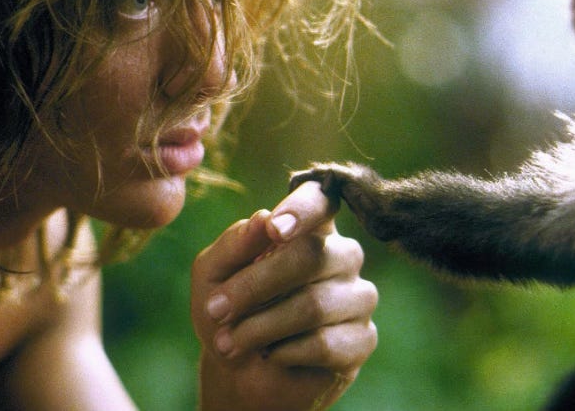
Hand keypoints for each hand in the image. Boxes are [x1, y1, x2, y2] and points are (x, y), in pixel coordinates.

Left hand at [191, 181, 377, 410]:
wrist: (242, 374)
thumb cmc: (231, 313)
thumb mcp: (213, 277)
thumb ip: (233, 246)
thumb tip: (262, 218)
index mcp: (309, 228)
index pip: (321, 199)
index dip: (302, 209)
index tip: (273, 229)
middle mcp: (341, 255)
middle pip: (311, 255)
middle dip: (255, 285)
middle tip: (216, 310)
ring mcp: (358, 296)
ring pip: (315, 304)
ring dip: (261, 327)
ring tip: (230, 342)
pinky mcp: (362, 339)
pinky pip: (325, 343)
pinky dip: (284, 352)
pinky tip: (269, 355)